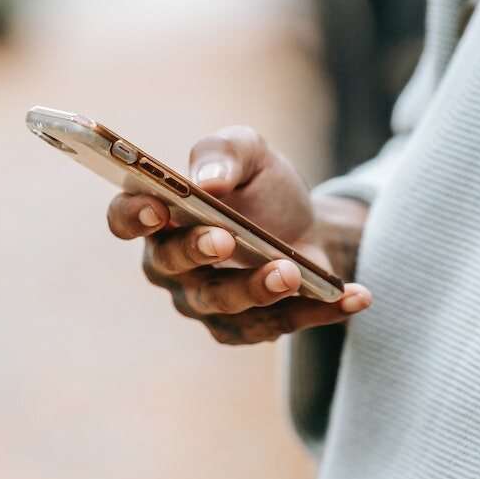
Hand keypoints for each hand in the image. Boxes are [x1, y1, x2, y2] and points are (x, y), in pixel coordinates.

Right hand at [105, 126, 370, 344]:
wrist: (304, 224)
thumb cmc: (259, 187)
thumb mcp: (248, 151)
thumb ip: (224, 152)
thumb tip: (208, 180)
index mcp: (158, 214)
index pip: (125, 218)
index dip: (134, 216)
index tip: (158, 208)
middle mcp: (171, 265)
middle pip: (171, 266)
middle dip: (197, 252)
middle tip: (225, 239)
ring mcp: (205, 302)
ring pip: (222, 305)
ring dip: (257, 289)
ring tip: (290, 271)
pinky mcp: (245, 328)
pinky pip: (277, 325)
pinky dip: (318, 310)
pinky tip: (354, 296)